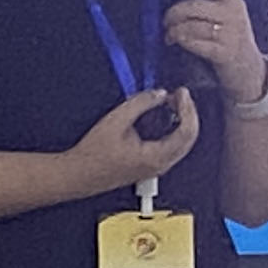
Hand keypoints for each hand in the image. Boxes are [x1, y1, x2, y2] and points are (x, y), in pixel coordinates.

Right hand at [72, 87, 195, 191]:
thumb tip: (158, 94)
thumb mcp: (117, 120)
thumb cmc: (93, 155)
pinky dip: (173, 130)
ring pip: (181, 144)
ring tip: (173, 103)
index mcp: (155, 157)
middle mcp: (159, 165)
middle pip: (188, 139)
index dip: (187, 108)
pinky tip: (164, 118)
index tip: (182, 94)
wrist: (79, 173)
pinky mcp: (149, 166)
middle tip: (180, 96)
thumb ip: (141, 103)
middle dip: (187, 113)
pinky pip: (171, 148)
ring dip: (181, 121)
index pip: (186, 132)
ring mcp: (155, 168)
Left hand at [165, 0, 267, 104]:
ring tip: (169, 34)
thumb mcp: (228, 16)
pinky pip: (195, 44)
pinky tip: (176, 42)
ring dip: (174, 30)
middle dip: (173, 13)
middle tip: (166, 20)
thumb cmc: (231, 40)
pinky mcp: (224, 54)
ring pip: (192, 26)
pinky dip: (182, 41)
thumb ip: (211, 3)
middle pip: (194, 6)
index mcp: (234, 1)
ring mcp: (230, 35)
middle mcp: (234, 15)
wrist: (249, 71)